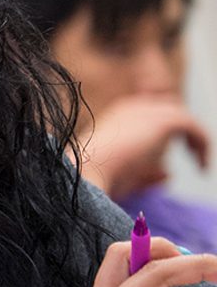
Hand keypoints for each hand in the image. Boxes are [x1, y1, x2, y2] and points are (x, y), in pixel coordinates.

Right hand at [80, 96, 209, 198]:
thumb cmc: (96, 178)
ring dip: (196, 140)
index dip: (166, 132)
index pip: (151, 114)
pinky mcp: (163, 120)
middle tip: (196, 154)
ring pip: (184, 118)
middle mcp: (133, 107)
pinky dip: (202, 145)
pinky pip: (193, 127)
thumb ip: (146, 172)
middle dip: (184, 131)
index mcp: (117, 116)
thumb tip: (168, 175)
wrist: (85, 172)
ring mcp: (147, 111)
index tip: (175, 154)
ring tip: (202, 163)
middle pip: (170, 110)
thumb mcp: (123, 175)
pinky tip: (202, 166)